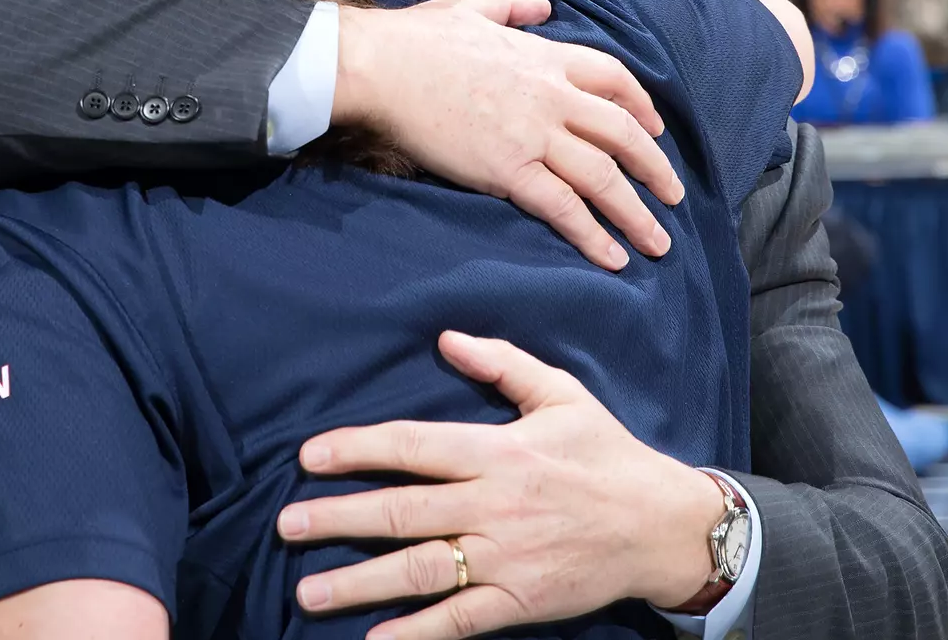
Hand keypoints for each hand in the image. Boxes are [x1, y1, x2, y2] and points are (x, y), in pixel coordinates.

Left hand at [277, 332, 727, 639]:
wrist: (662, 526)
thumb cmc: (606, 454)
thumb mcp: (561, 394)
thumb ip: (502, 363)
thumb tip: (446, 338)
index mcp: (499, 451)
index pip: (414, 446)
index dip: (358, 449)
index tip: (309, 456)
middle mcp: (494, 506)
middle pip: (402, 511)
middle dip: (337, 517)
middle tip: (285, 525)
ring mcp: (505, 558)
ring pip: (420, 570)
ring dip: (359, 581)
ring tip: (307, 591)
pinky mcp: (519, 601)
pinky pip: (459, 620)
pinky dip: (415, 633)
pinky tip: (372, 639)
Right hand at [335, 0, 684, 269]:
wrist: (383, 67)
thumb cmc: (418, 39)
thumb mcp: (475, 8)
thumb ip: (515, 8)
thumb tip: (542, 7)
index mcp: (546, 57)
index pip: (615, 79)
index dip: (643, 106)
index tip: (656, 128)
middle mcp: (552, 96)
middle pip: (623, 134)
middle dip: (656, 169)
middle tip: (675, 197)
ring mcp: (534, 134)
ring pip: (604, 178)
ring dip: (637, 214)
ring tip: (658, 244)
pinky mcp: (508, 169)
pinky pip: (564, 208)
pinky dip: (593, 235)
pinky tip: (612, 258)